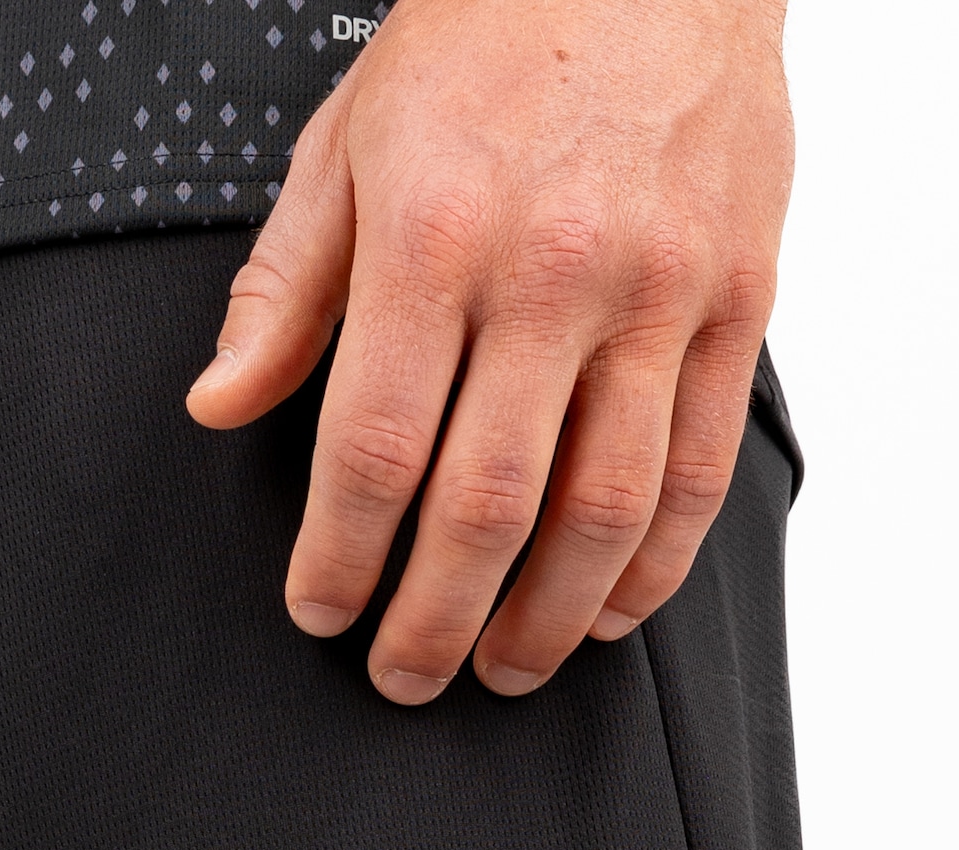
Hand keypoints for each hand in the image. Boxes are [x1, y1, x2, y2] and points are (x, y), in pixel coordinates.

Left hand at [188, 0, 791, 700]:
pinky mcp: (739, 298)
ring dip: (546, 620)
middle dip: (433, 620)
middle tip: (403, 677)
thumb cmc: (487, 37)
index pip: (374, 452)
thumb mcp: (345, 144)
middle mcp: (554, 274)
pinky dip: (653, 565)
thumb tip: (219, 403)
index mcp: (436, 240)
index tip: (320, 611)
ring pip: (604, 511)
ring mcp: (659, 292)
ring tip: (501, 670)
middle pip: (485, 508)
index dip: (341, 559)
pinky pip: (700, 469)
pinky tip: (607, 612)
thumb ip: (284, 291)